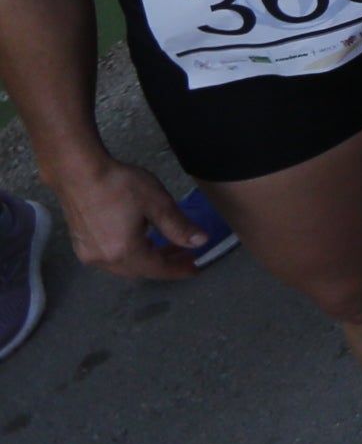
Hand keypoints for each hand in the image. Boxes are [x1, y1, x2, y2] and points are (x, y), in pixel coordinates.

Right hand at [50, 157, 209, 280]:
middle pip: (140, 271)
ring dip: (148, 260)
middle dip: (165, 265)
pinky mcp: (80, 244)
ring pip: (125, 266)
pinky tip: (142, 241)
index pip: (157, 269)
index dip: (177, 270)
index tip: (195, 268)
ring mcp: (88, 254)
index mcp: (124, 252)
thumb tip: (201, 242)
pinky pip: (111, 259)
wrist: (77, 172)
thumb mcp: (157, 203)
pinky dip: (131, 255)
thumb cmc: (119, 185)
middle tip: (186, 256)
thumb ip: (179, 226)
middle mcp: (103, 260)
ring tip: (169, 247)